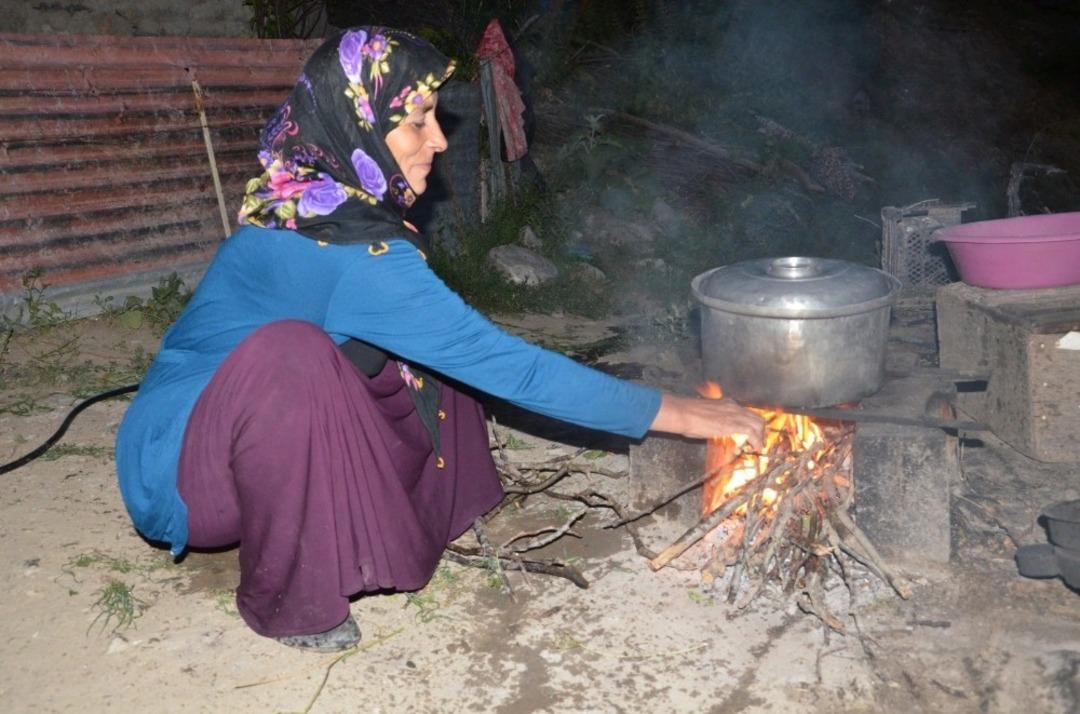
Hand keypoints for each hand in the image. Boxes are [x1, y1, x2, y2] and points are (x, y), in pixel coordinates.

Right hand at [649, 393, 765, 449]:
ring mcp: (734, 415)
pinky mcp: (733, 424)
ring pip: (758, 424)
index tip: (751, 434)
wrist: (683, 412)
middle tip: (758, 442)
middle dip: (760, 431)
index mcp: (727, 403)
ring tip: (757, 447)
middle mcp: (734, 407)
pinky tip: (755, 448)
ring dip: (760, 437)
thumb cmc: (687, 414)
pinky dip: (756, 441)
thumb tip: (713, 429)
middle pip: (757, 418)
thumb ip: (714, 420)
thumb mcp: (705, 414)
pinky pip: (752, 432)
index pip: (747, 413)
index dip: (752, 425)